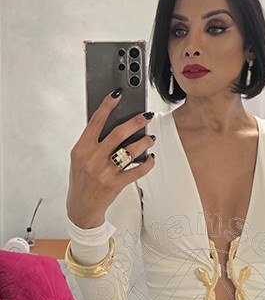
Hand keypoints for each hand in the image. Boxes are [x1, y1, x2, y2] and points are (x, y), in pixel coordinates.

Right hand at [66, 90, 154, 227]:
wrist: (82, 206)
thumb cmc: (82, 177)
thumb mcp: (80, 157)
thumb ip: (92, 141)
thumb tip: (114, 122)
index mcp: (81, 149)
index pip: (96, 121)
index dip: (107, 105)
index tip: (118, 93)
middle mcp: (93, 159)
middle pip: (118, 133)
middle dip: (136, 121)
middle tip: (146, 115)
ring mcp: (105, 172)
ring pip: (131, 150)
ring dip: (145, 141)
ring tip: (150, 137)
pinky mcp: (116, 184)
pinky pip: (138, 170)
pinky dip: (148, 162)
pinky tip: (151, 157)